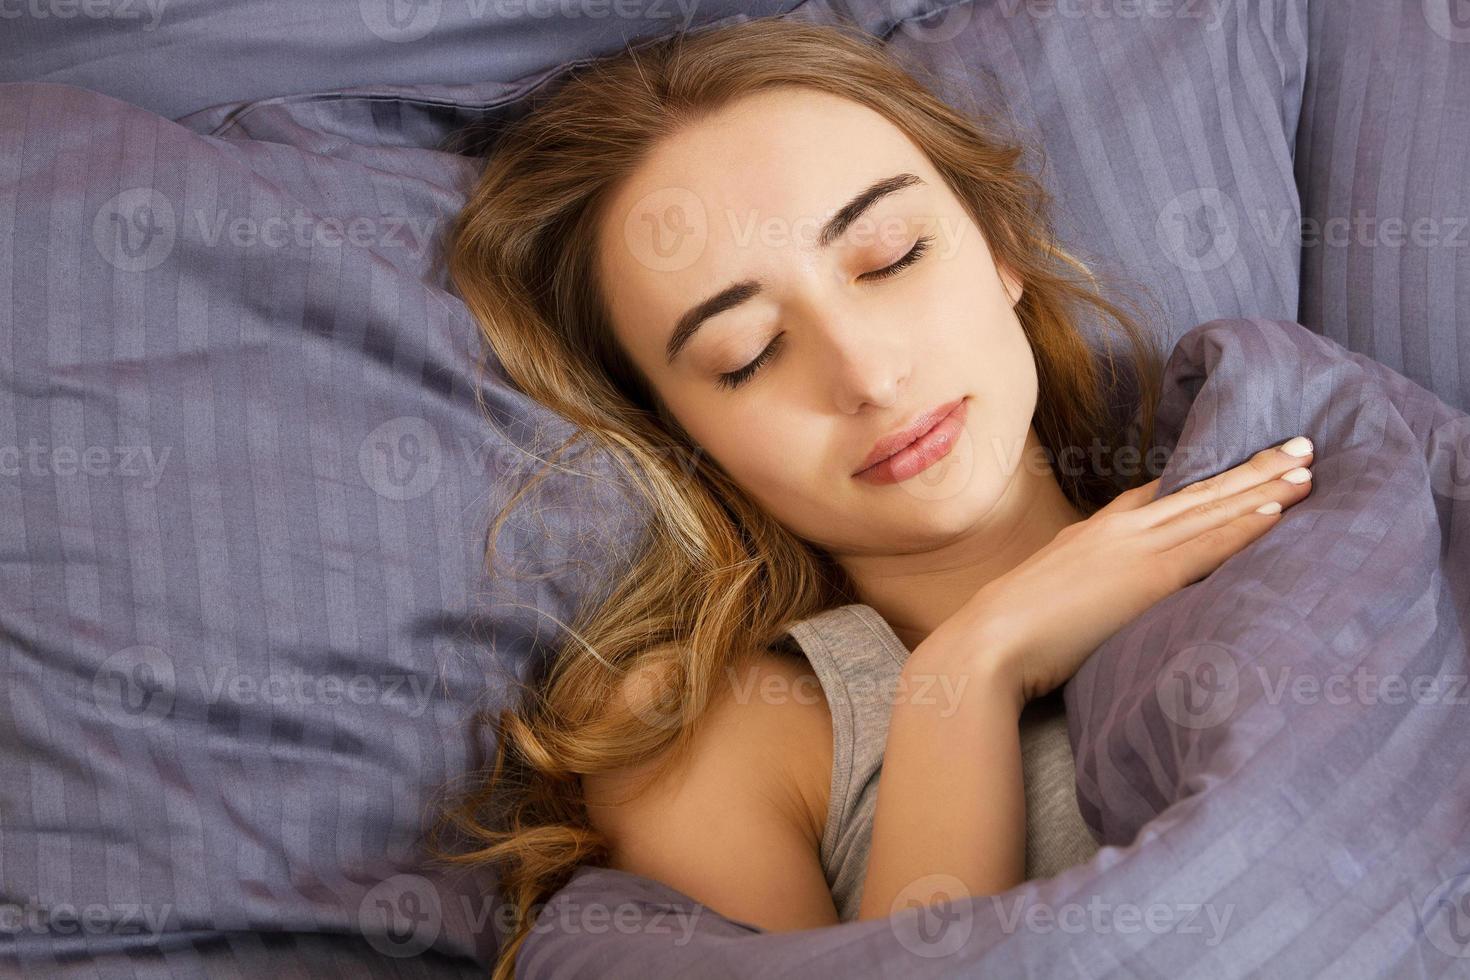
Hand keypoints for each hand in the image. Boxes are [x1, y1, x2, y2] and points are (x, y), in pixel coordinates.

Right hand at [922, 436, 1316, 709]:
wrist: (990, 642)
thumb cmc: (1011, 633)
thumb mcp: (1046, 597)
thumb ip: (1079, 588)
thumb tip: (1093, 601)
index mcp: (1093, 534)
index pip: (1156, 497)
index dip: (1201, 479)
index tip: (1235, 464)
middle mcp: (1118, 530)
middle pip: (1198, 490)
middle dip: (1251, 467)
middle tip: (1300, 445)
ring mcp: (1135, 548)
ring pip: (1212, 506)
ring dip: (1265, 485)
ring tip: (1308, 465)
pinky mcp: (1149, 576)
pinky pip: (1209, 543)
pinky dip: (1247, 522)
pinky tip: (1280, 508)